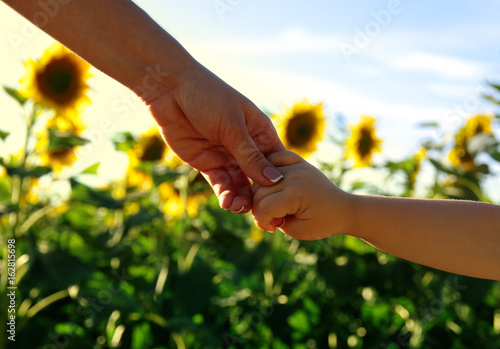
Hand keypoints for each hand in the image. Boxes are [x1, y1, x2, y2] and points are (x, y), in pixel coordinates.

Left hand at [147, 62, 284, 212]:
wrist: (170, 89)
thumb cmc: (208, 97)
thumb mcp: (232, 127)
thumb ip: (250, 155)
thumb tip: (274, 180)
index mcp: (260, 132)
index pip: (275, 160)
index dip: (280, 180)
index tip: (283, 198)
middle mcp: (245, 146)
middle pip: (257, 176)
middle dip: (258, 194)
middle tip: (257, 210)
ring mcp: (226, 155)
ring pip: (239, 183)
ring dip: (240, 197)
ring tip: (238, 208)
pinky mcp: (207, 163)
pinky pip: (220, 183)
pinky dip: (224, 193)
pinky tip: (226, 203)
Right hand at [252, 151, 353, 239]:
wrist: (342, 209)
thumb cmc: (321, 223)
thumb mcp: (295, 230)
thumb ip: (271, 219)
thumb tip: (255, 206)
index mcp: (296, 193)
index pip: (263, 208)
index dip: (263, 222)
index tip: (273, 228)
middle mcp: (294, 175)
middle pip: (259, 192)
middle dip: (261, 209)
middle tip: (275, 219)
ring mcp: (296, 165)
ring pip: (261, 178)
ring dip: (262, 194)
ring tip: (276, 205)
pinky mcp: (297, 160)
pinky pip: (274, 158)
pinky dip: (269, 170)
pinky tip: (274, 185)